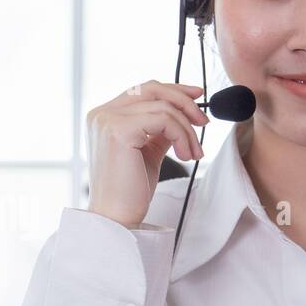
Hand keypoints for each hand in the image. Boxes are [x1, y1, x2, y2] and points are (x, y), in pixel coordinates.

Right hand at [86, 80, 207, 227]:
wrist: (117, 217)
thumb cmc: (130, 191)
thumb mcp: (148, 151)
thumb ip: (159, 129)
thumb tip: (185, 111)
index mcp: (104, 117)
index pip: (141, 90)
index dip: (172, 90)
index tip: (197, 97)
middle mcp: (101, 114)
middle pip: (152, 88)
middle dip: (184, 102)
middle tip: (203, 123)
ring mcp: (107, 120)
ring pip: (163, 107)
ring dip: (187, 130)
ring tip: (194, 154)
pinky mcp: (118, 130)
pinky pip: (164, 120)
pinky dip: (182, 136)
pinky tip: (186, 156)